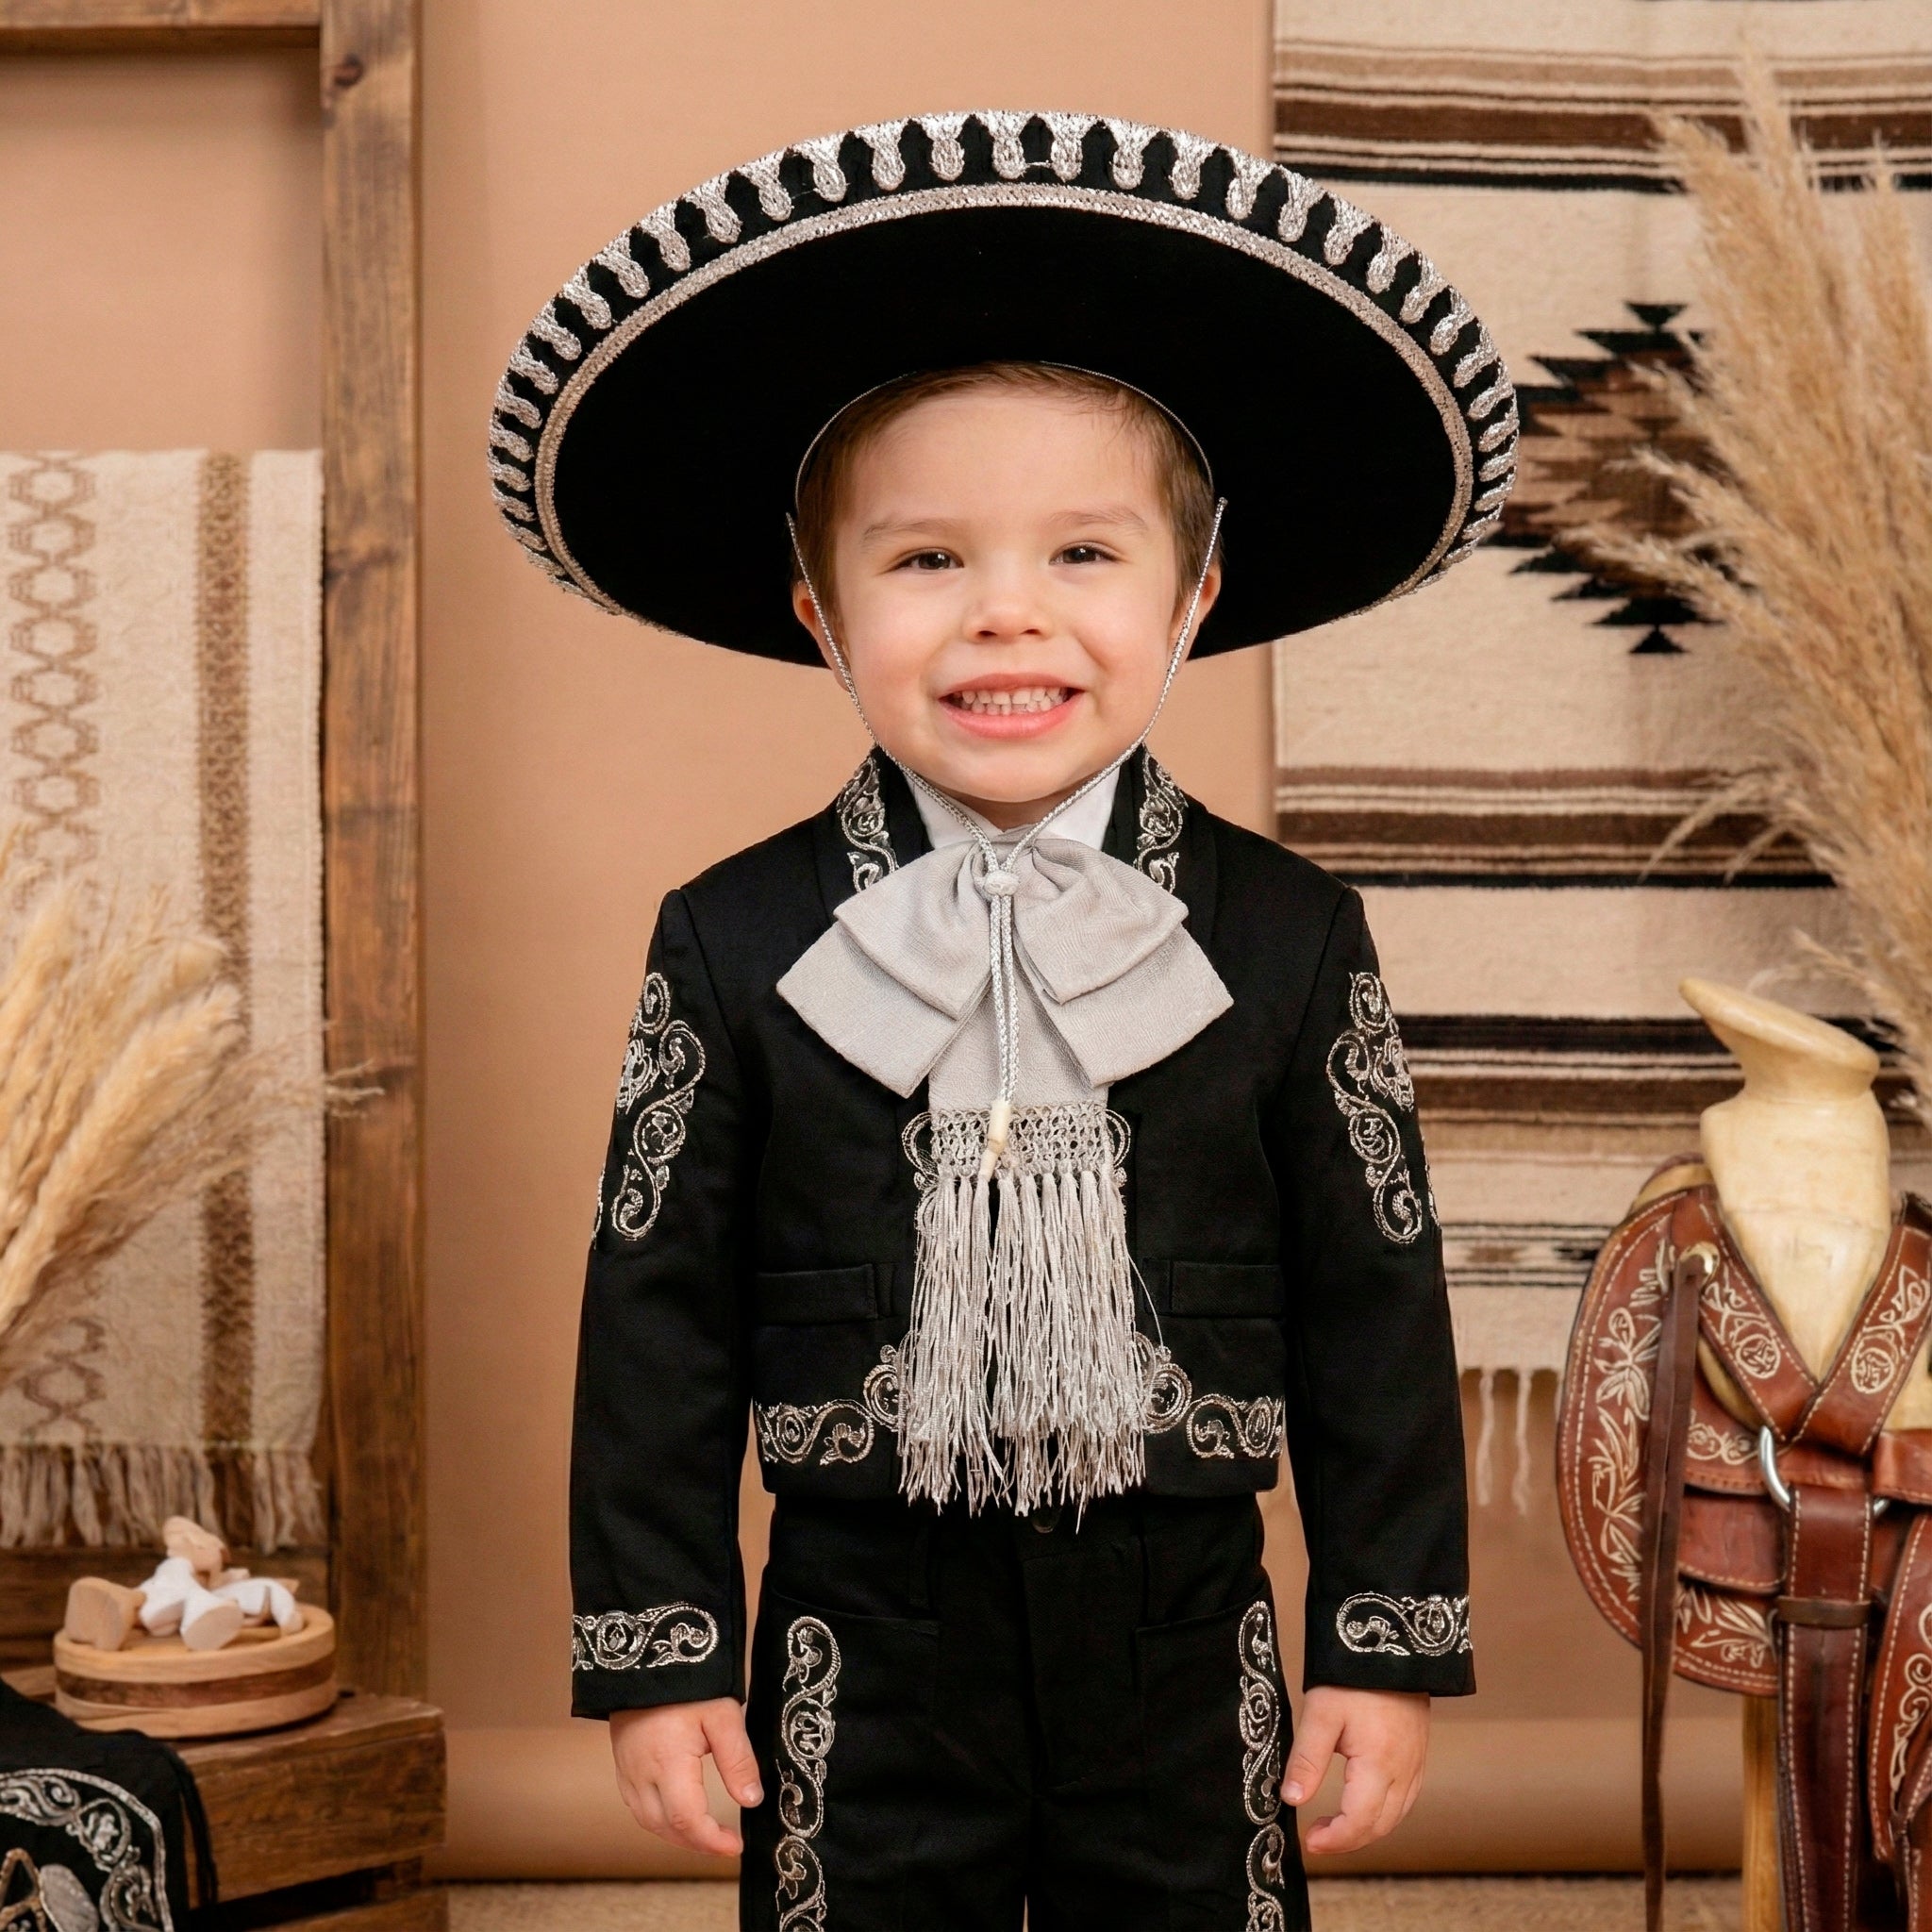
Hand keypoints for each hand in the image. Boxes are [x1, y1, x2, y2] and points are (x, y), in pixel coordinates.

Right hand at [609, 1697, 762, 1856]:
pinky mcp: (622, 1763)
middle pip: (666, 1827)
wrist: (645, 1655)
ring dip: (677, 1834)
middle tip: (726, 1842)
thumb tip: (751, 1800)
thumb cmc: (687, 1681)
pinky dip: (660, 1819)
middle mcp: (641, 1773)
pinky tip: (678, 1813)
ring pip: (648, 1821)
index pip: (687, 1819)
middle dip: (697, 1842)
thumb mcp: (722, 1714)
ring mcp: (627, 1770)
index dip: (711, 1840)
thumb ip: (738, 1759)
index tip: (735, 1845)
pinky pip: (638, 1805)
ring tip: (707, 1832)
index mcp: (667, 1762)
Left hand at [1281, 1685, 1428, 1855]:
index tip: (1310, 1841)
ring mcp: (1415, 1763)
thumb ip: (1306, 1760)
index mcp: (1379, 1764)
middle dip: (1348, 1840)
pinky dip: (1384, 1813)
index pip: (1360, 1822)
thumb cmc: (1353, 1676)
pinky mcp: (1418, 1753)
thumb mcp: (1321, 1714)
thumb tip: (1292, 1800)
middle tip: (1317, 1836)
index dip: (1335, 1839)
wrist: (1393, 1641)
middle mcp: (1404, 1771)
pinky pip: (1405, 1798)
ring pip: (1396, 1815)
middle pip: (1380, 1826)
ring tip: (1335, 1825)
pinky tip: (1364, 1805)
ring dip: (1366, 1829)